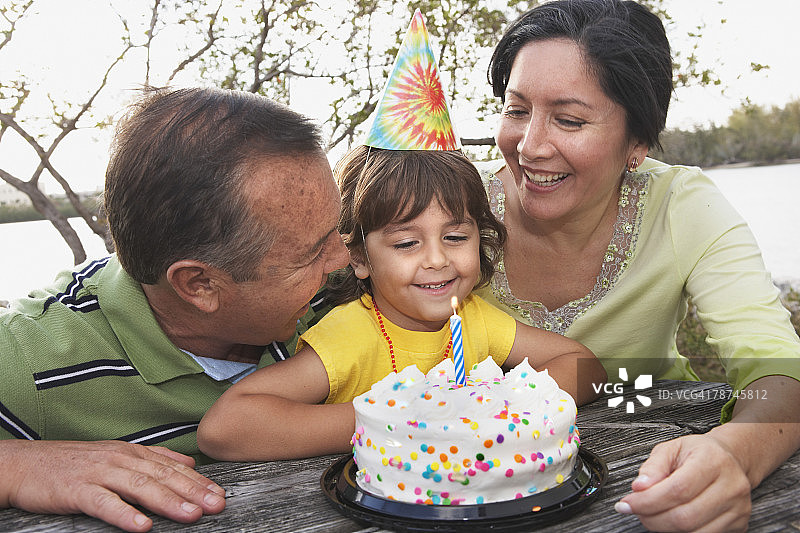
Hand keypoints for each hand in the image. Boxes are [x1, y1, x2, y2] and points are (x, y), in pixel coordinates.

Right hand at [1, 440, 225, 531]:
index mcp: (132, 452)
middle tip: (217, 505)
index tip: (221, 494)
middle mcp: (120, 460)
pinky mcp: (77, 490)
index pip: (172, 467)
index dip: (199, 481)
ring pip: (140, 487)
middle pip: (163, 476)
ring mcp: (99, 473)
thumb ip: (154, 458)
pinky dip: (124, 514)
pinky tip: (142, 526)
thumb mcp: (118, 454)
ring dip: (168, 502)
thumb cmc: (73, 463)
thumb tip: (189, 462)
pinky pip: (104, 503)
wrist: (26, 464)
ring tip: (191, 515)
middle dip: (193, 491)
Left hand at [615, 434, 750, 531]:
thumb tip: (640, 488)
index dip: (648, 501)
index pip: (677, 490)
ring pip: (693, 531)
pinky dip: (681, 532)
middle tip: (637, 511)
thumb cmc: (697, 453)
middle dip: (652, 518)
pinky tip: (669, 519)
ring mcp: (737, 508)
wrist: (729, 458)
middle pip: (685, 516)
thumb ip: (653, 467)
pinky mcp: (739, 524)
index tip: (628, 504)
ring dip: (664, 527)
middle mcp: (731, 485)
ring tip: (652, 514)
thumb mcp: (670, 449)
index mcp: (712, 461)